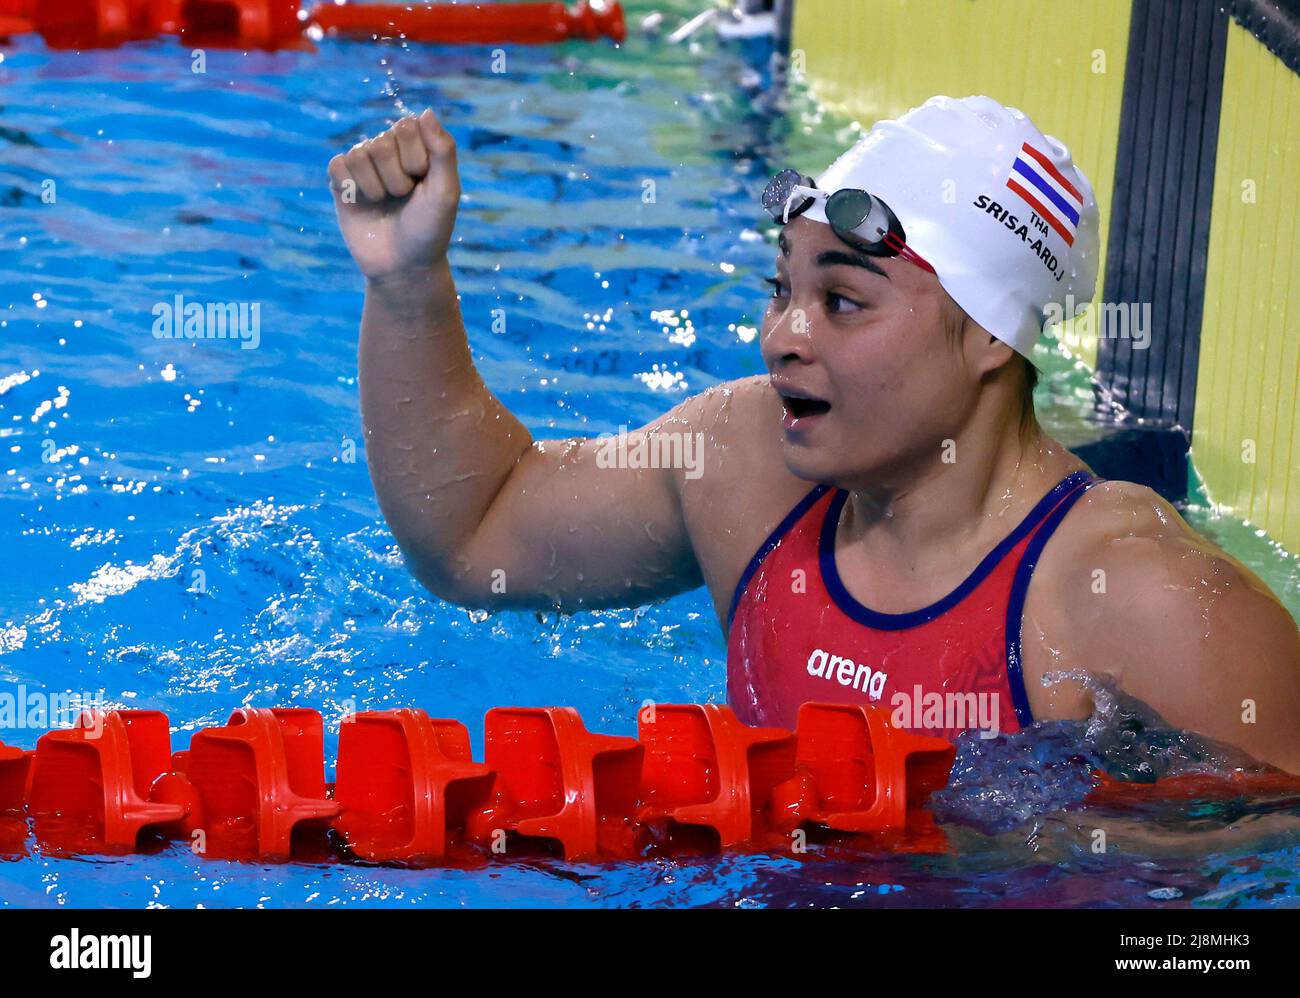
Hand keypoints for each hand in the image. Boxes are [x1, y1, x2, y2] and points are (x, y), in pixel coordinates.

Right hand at [328, 109, 459, 278]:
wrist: (403, 266)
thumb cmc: (429, 230)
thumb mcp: (446, 191)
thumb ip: (443, 150)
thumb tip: (426, 111)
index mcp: (417, 147)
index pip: (406, 127)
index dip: (415, 160)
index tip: (423, 183)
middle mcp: (389, 151)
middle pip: (382, 143)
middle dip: (396, 179)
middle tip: (403, 199)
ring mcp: (364, 164)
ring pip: (359, 155)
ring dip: (375, 188)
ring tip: (385, 204)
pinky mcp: (341, 181)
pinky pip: (337, 165)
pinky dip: (351, 188)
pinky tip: (361, 203)